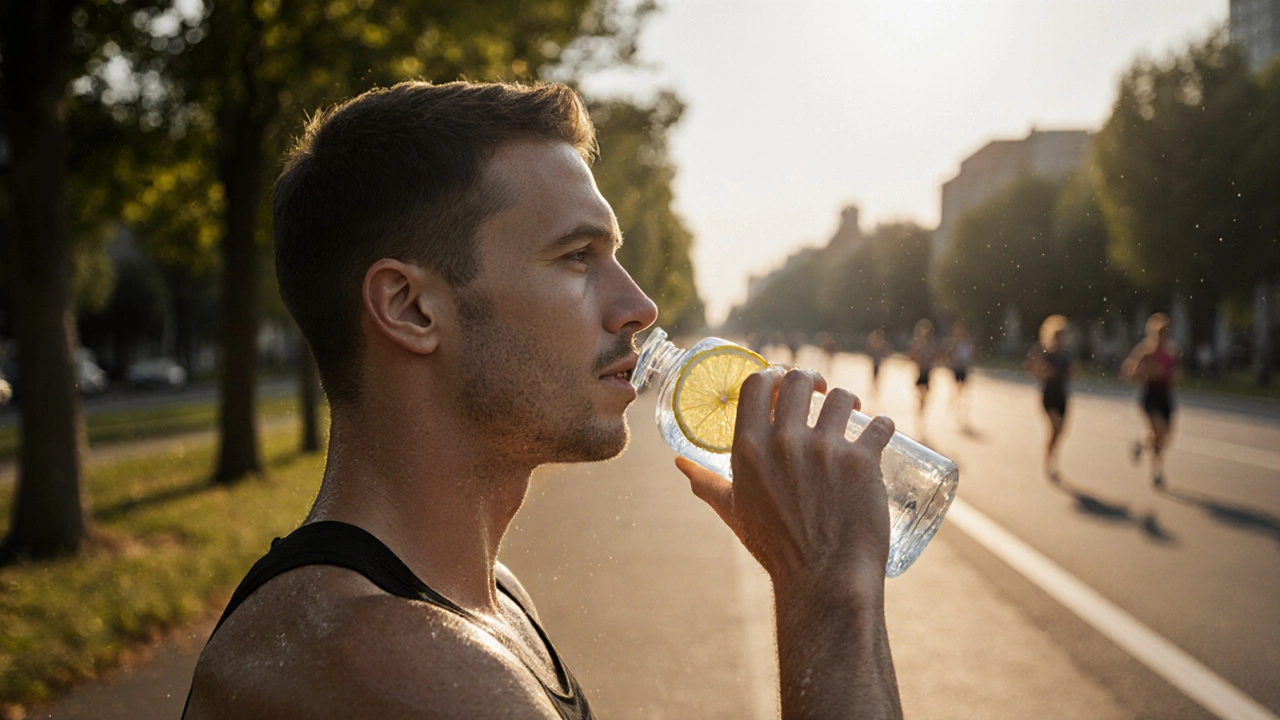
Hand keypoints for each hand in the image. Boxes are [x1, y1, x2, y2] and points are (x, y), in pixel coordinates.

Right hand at [676, 367, 895, 595]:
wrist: (822, 580)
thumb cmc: (775, 548)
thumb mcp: (733, 510)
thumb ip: (705, 483)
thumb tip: (680, 463)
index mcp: (749, 448)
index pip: (758, 382)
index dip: (774, 373)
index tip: (786, 381)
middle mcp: (785, 441)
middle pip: (800, 380)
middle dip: (813, 381)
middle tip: (823, 393)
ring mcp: (825, 449)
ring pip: (843, 397)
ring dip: (850, 401)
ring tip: (854, 413)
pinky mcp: (862, 462)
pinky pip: (880, 424)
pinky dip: (884, 425)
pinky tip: (882, 430)